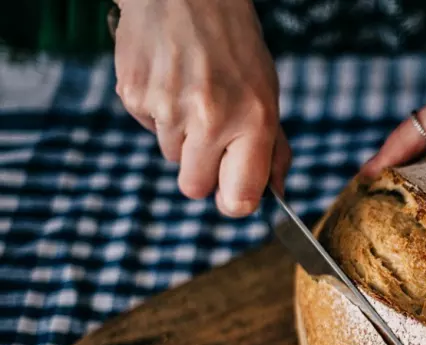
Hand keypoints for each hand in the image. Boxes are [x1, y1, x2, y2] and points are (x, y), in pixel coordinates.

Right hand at [113, 0, 289, 216]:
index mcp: (252, 122)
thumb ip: (272, 147)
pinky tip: (170, 81)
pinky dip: (157, 113)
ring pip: (170, 157)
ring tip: (191, 94)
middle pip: (193, 188)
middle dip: (202, 171)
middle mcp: (210, 119)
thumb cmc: (235, 46)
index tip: (235, 194)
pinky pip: (147, 127)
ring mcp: (167, 109)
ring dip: (180, 137)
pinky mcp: (135, 95)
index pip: (238, 199)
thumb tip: (275, 193)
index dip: (235, 202)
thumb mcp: (267, 93)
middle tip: (210, 137)